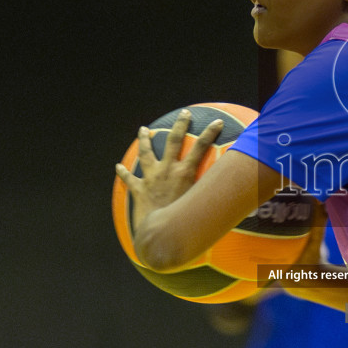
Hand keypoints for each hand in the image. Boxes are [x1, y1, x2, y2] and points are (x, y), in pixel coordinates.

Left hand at [113, 110, 224, 247]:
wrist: (160, 233)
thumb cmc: (184, 221)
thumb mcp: (201, 204)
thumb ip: (211, 195)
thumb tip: (229, 196)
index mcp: (185, 172)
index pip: (201, 147)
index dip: (210, 133)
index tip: (217, 122)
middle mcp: (167, 170)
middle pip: (173, 140)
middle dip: (180, 125)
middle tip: (184, 114)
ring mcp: (151, 178)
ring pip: (146, 153)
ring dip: (144, 140)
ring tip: (143, 130)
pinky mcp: (139, 189)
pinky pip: (129, 178)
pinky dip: (123, 172)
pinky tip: (118, 167)